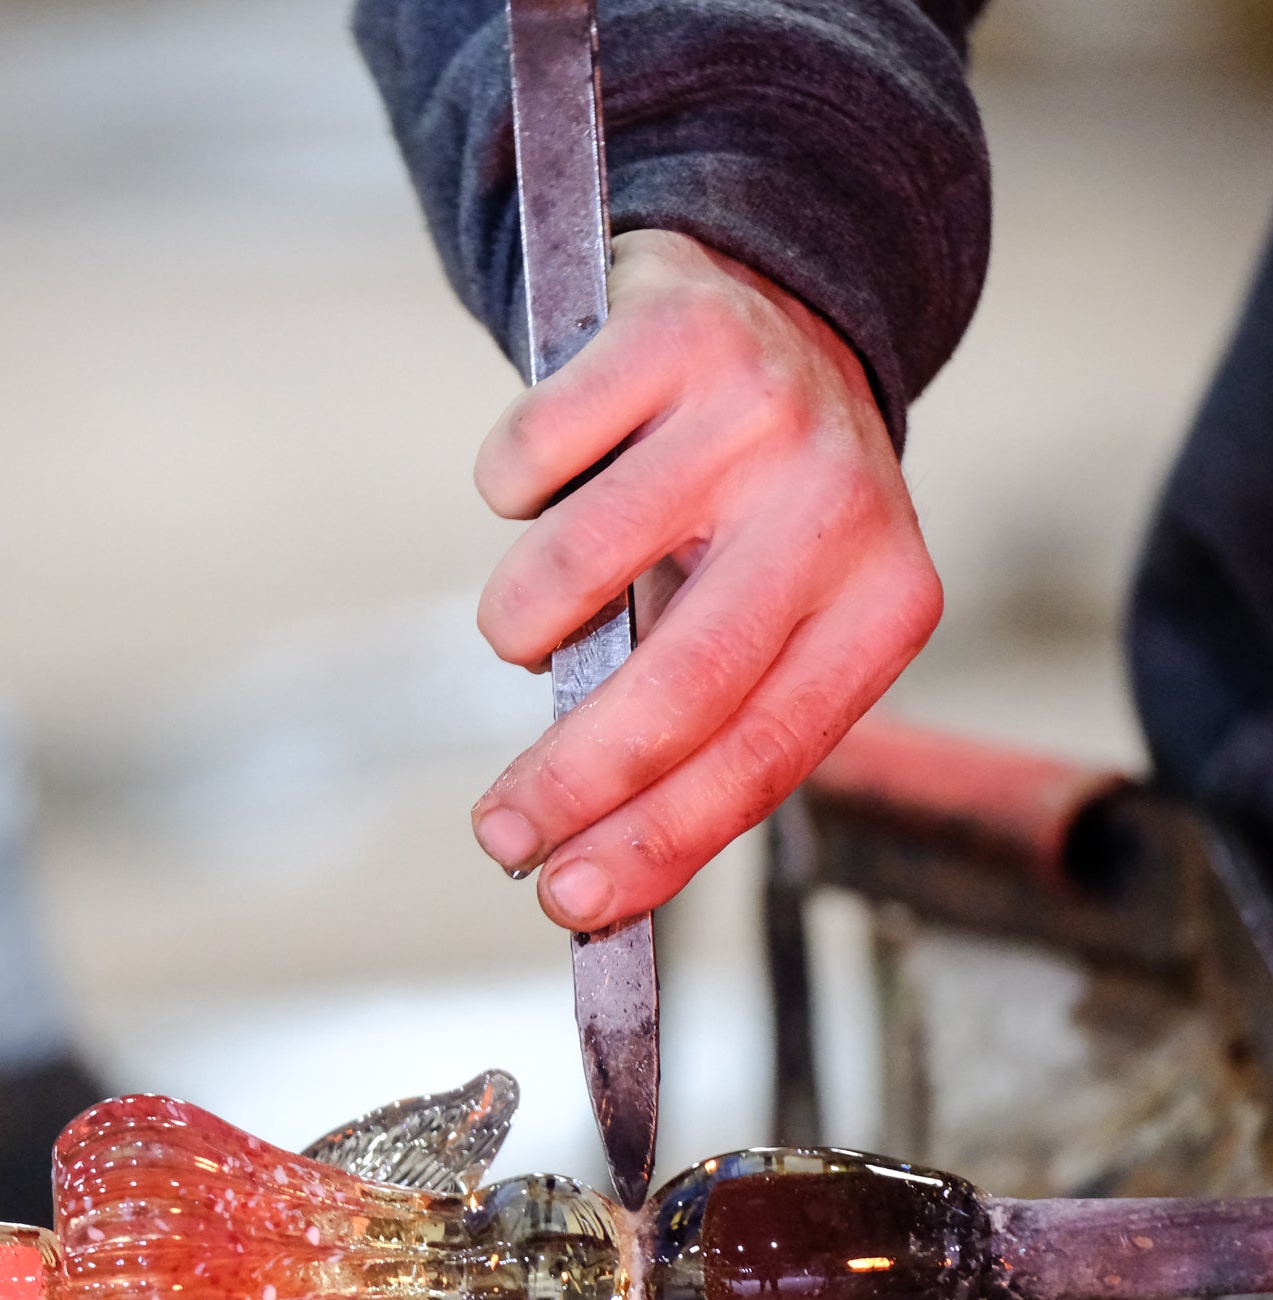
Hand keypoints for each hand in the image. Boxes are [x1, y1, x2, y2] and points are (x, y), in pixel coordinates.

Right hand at [468, 229, 942, 929]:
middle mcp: (838, 502)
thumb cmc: (755, 517)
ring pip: (572, 572)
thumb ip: (705, 733)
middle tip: (498, 833)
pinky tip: (550, 480)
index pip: (766, 755)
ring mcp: (757, 411)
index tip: (569, 900)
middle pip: (679, 687)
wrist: (776, 315)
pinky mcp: (670, 333)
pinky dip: (507, 493)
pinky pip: (523, 463)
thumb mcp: (774, 624)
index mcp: (885, 602)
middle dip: (570, 782)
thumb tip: (587, 875)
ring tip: (532, 618)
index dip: (659, 841)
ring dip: (518, 626)